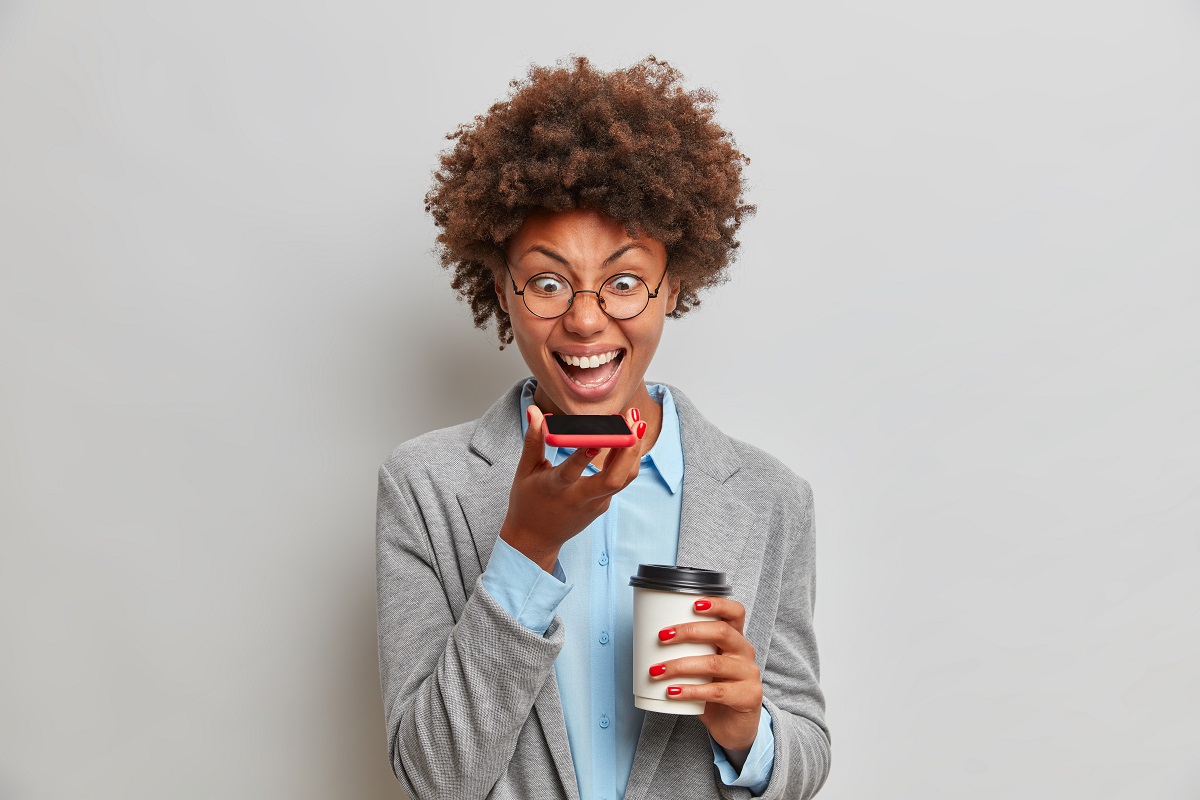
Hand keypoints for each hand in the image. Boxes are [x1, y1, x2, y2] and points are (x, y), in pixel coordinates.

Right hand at [499, 405, 642, 571]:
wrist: (535, 540)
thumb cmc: (527, 502)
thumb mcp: (525, 471)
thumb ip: (533, 441)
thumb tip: (534, 411)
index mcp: (555, 489)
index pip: (571, 472)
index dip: (583, 456)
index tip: (596, 437)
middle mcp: (579, 499)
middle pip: (613, 479)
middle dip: (628, 450)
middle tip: (635, 422)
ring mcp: (596, 504)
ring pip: (624, 479)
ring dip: (634, 452)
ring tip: (638, 423)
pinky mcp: (603, 505)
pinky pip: (619, 480)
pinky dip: (625, 459)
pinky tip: (627, 437)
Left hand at [649, 597, 762, 754]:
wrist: (734, 726)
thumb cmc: (714, 689)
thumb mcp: (705, 665)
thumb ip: (688, 652)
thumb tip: (647, 642)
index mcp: (736, 638)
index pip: (735, 612)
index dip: (717, 604)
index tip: (693, 603)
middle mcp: (745, 652)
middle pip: (722, 632)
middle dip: (689, 632)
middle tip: (662, 637)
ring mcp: (749, 675)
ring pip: (714, 663)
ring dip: (680, 665)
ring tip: (657, 671)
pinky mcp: (747, 697)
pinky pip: (716, 691)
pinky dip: (690, 691)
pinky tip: (672, 692)